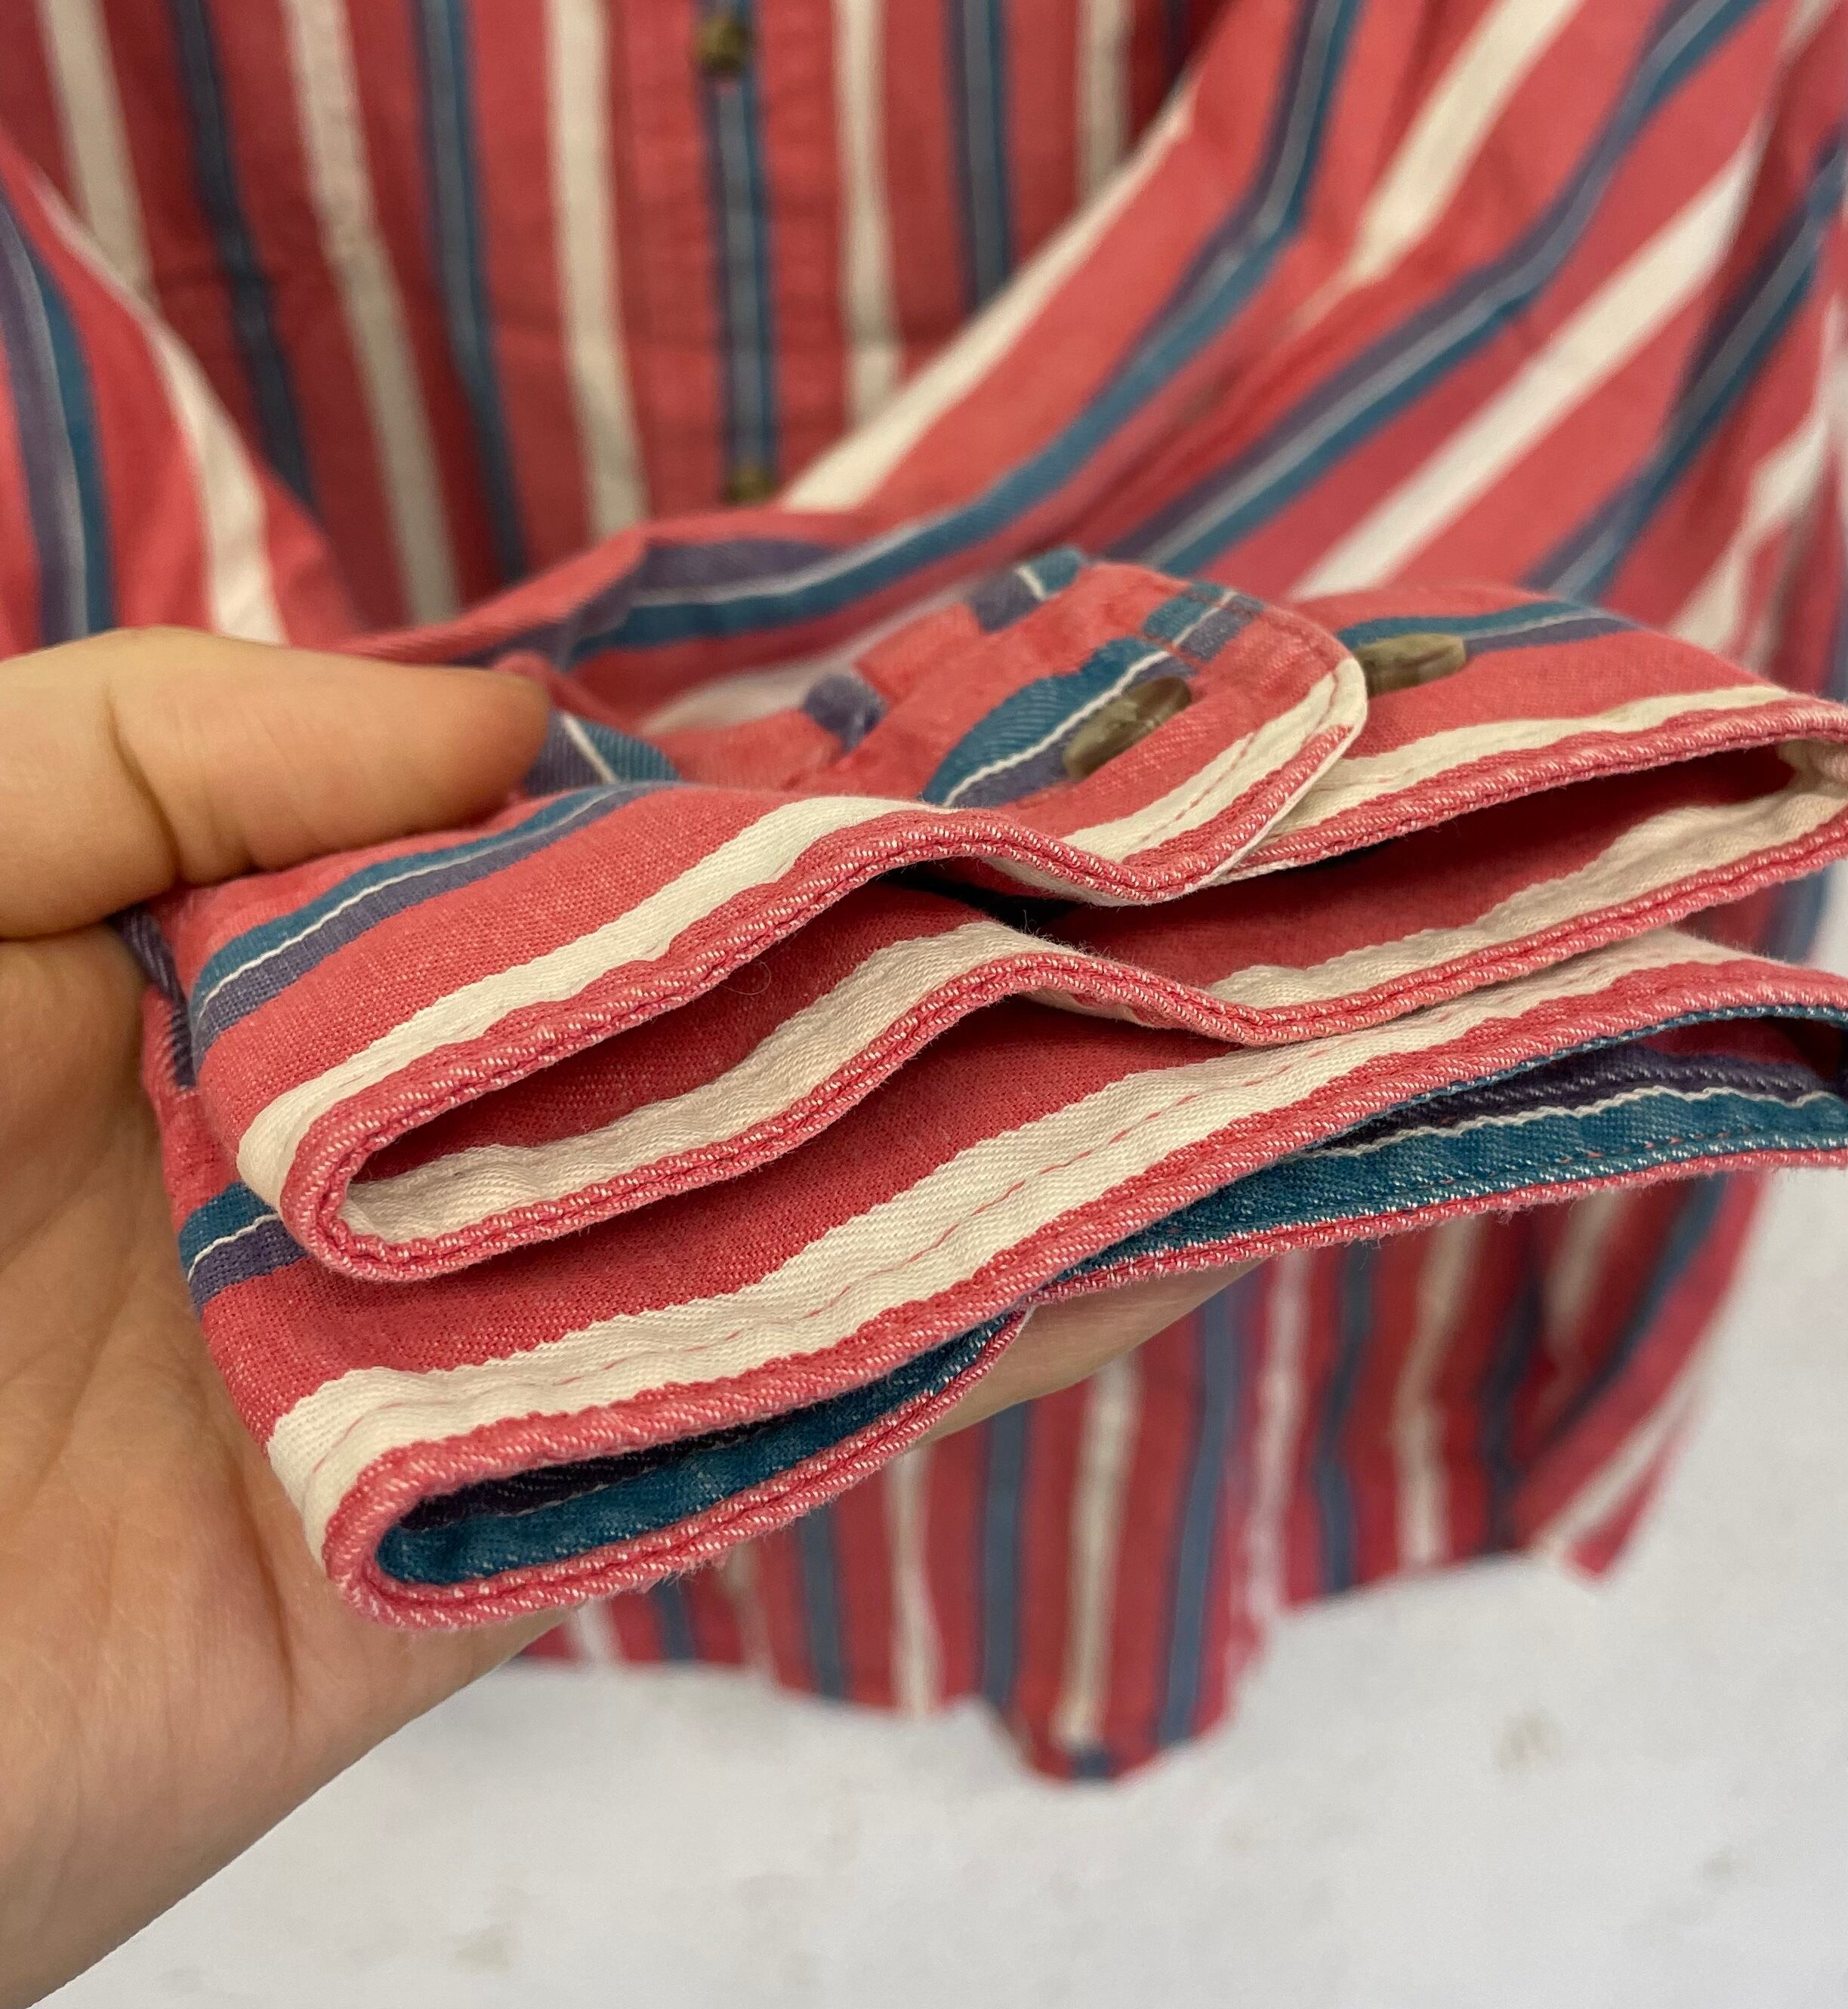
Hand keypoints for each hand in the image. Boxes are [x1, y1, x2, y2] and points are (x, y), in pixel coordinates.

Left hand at [0, 629, 1241, 2000]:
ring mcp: (491, 1349)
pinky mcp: (514, 1538)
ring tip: (1275, 1003)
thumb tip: (525, 721)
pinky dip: (978, 1327)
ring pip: (807, 1215)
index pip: (611, 866)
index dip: (800, 780)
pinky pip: (771, 1418)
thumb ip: (183, 740)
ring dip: (1035, 1122)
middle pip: (749, 1036)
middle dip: (979, 938)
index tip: (1000, 698)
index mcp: (310, 990)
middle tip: (1220, 836)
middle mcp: (437, 1158)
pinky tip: (1165, 1221)